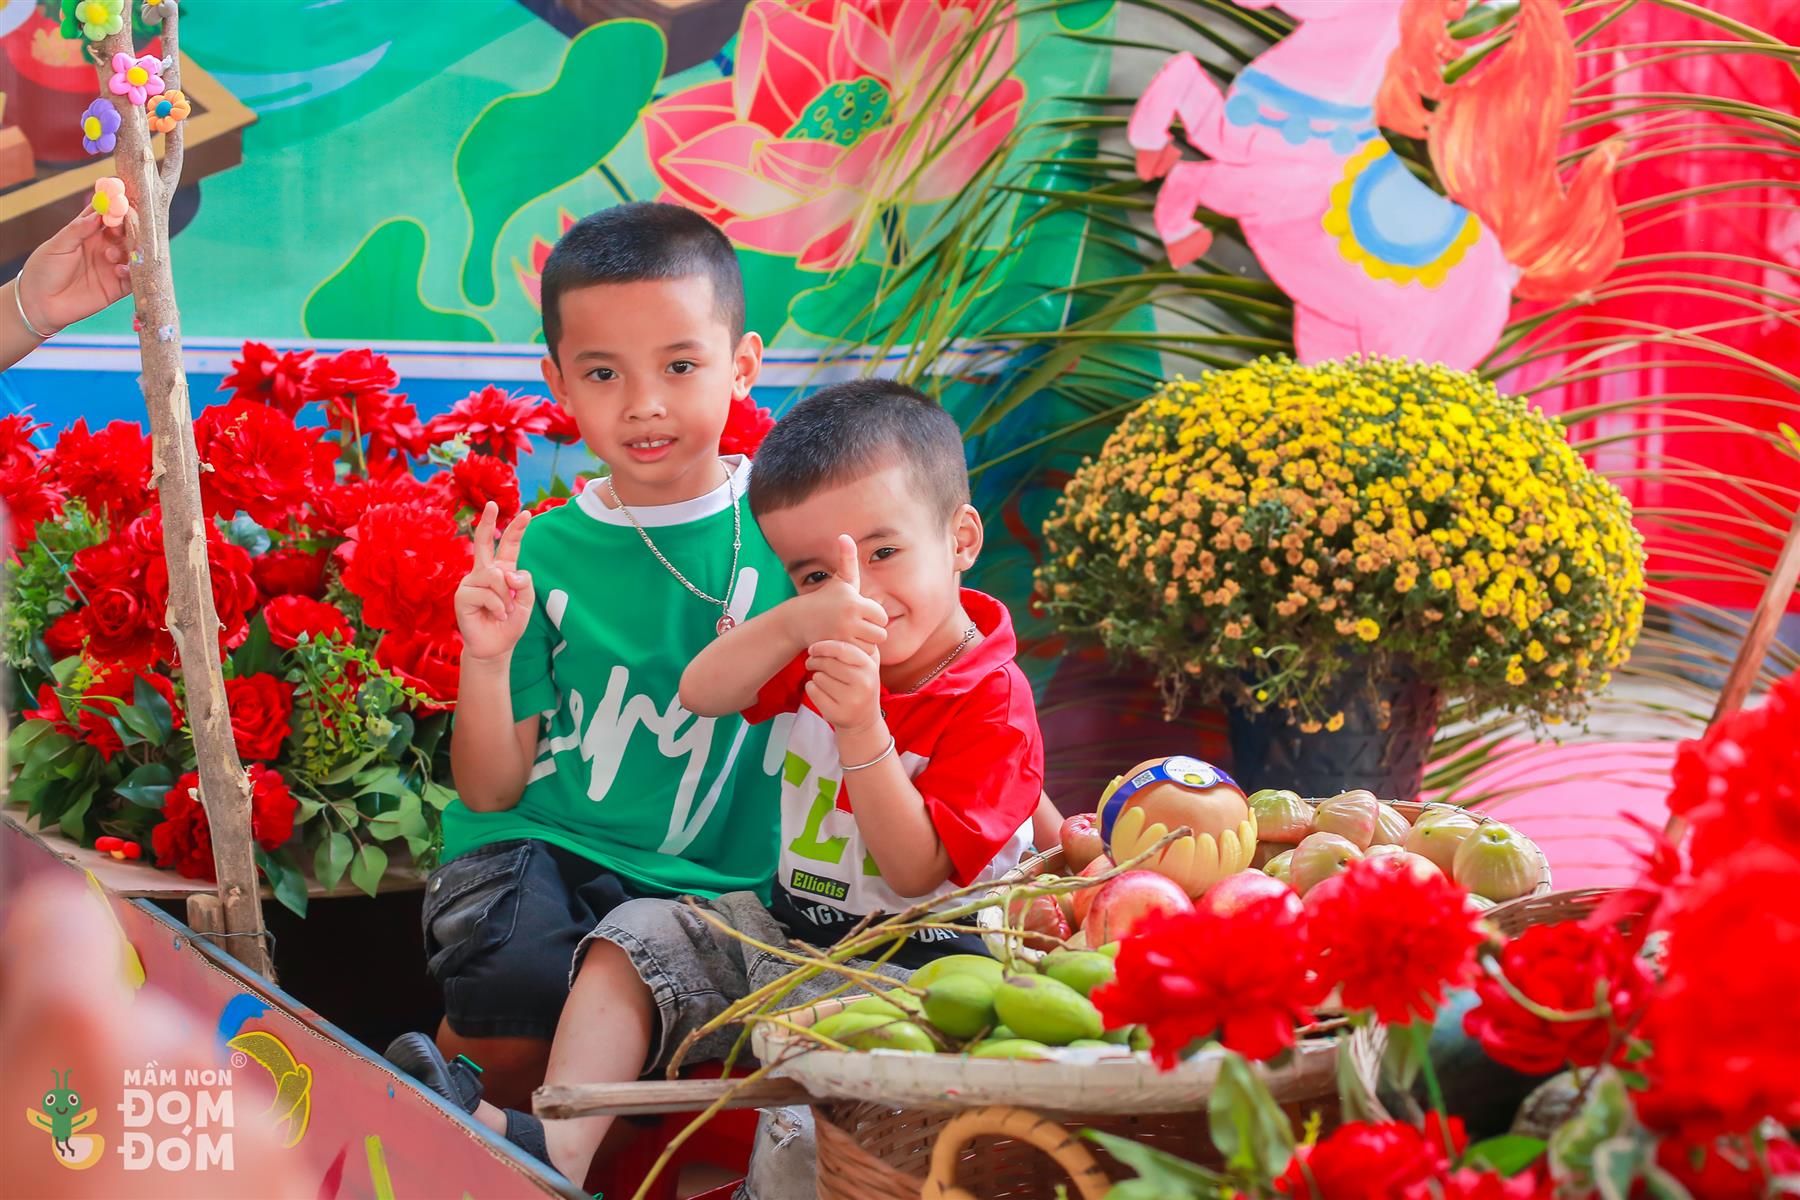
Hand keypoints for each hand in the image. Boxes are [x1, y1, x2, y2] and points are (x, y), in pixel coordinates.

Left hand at [21, 206, 131, 332]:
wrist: (39, 304)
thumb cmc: (43, 270)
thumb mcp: (57, 245)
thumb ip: (78, 229)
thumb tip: (99, 214)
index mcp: (87, 233)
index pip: (105, 215)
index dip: (114, 206)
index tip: (121, 200)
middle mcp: (103, 247)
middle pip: (124, 232)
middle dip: (127, 228)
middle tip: (123, 228)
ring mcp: (112, 267)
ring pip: (132, 253)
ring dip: (129, 250)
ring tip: (112, 255)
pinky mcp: (118, 287)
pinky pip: (134, 278)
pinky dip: (132, 272)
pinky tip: (119, 271)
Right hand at [456, 503, 533, 662]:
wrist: (495, 647)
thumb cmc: (510, 623)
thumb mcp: (526, 602)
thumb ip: (524, 583)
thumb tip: (508, 573)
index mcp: (502, 570)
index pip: (509, 546)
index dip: (517, 530)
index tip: (527, 514)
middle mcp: (484, 572)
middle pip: (484, 542)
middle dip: (488, 522)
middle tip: (492, 504)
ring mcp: (471, 582)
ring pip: (496, 576)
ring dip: (506, 598)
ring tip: (505, 612)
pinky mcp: (463, 595)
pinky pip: (488, 594)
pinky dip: (498, 607)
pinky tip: (496, 616)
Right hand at [788, 534, 886, 652]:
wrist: (798, 620)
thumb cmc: (825, 599)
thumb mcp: (840, 580)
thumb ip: (847, 559)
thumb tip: (845, 536)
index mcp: (854, 601)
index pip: (881, 616)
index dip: (875, 617)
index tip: (864, 616)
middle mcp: (850, 617)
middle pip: (879, 634)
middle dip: (872, 633)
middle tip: (860, 630)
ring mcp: (843, 635)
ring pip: (870, 646)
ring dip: (864, 645)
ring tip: (854, 638)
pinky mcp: (836, 648)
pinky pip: (858, 655)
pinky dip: (855, 654)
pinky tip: (848, 647)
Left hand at [805, 639, 883, 742]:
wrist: (864, 720)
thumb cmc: (861, 684)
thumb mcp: (866, 664)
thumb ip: (859, 645)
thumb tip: (843, 620)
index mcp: (869, 668)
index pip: (843, 649)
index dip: (824, 646)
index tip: (812, 647)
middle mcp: (863, 684)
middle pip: (827, 664)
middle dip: (815, 661)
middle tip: (811, 662)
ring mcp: (851, 701)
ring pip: (818, 677)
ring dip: (815, 676)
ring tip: (822, 678)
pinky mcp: (837, 713)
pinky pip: (813, 692)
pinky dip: (812, 688)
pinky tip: (820, 691)